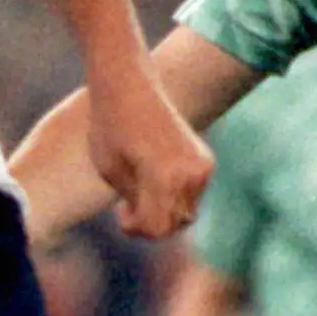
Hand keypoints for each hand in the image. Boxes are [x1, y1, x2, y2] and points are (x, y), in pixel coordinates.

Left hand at [87, 63, 213, 240]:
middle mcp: (190, 174)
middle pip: (174, 225)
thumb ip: (135, 203)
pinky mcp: (206, 160)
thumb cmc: (110, 128)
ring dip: (164, 210)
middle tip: (128, 203)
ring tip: (140, 189)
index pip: (157, 228)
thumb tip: (157, 224)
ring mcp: (202, 166)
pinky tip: (155, 178)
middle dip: (150, 222)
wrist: (128, 86)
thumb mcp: (111, 174)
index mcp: (164, 178)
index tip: (120, 210)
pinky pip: (193, 195)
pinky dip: (176, 196)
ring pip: (186, 213)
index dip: (135, 228)